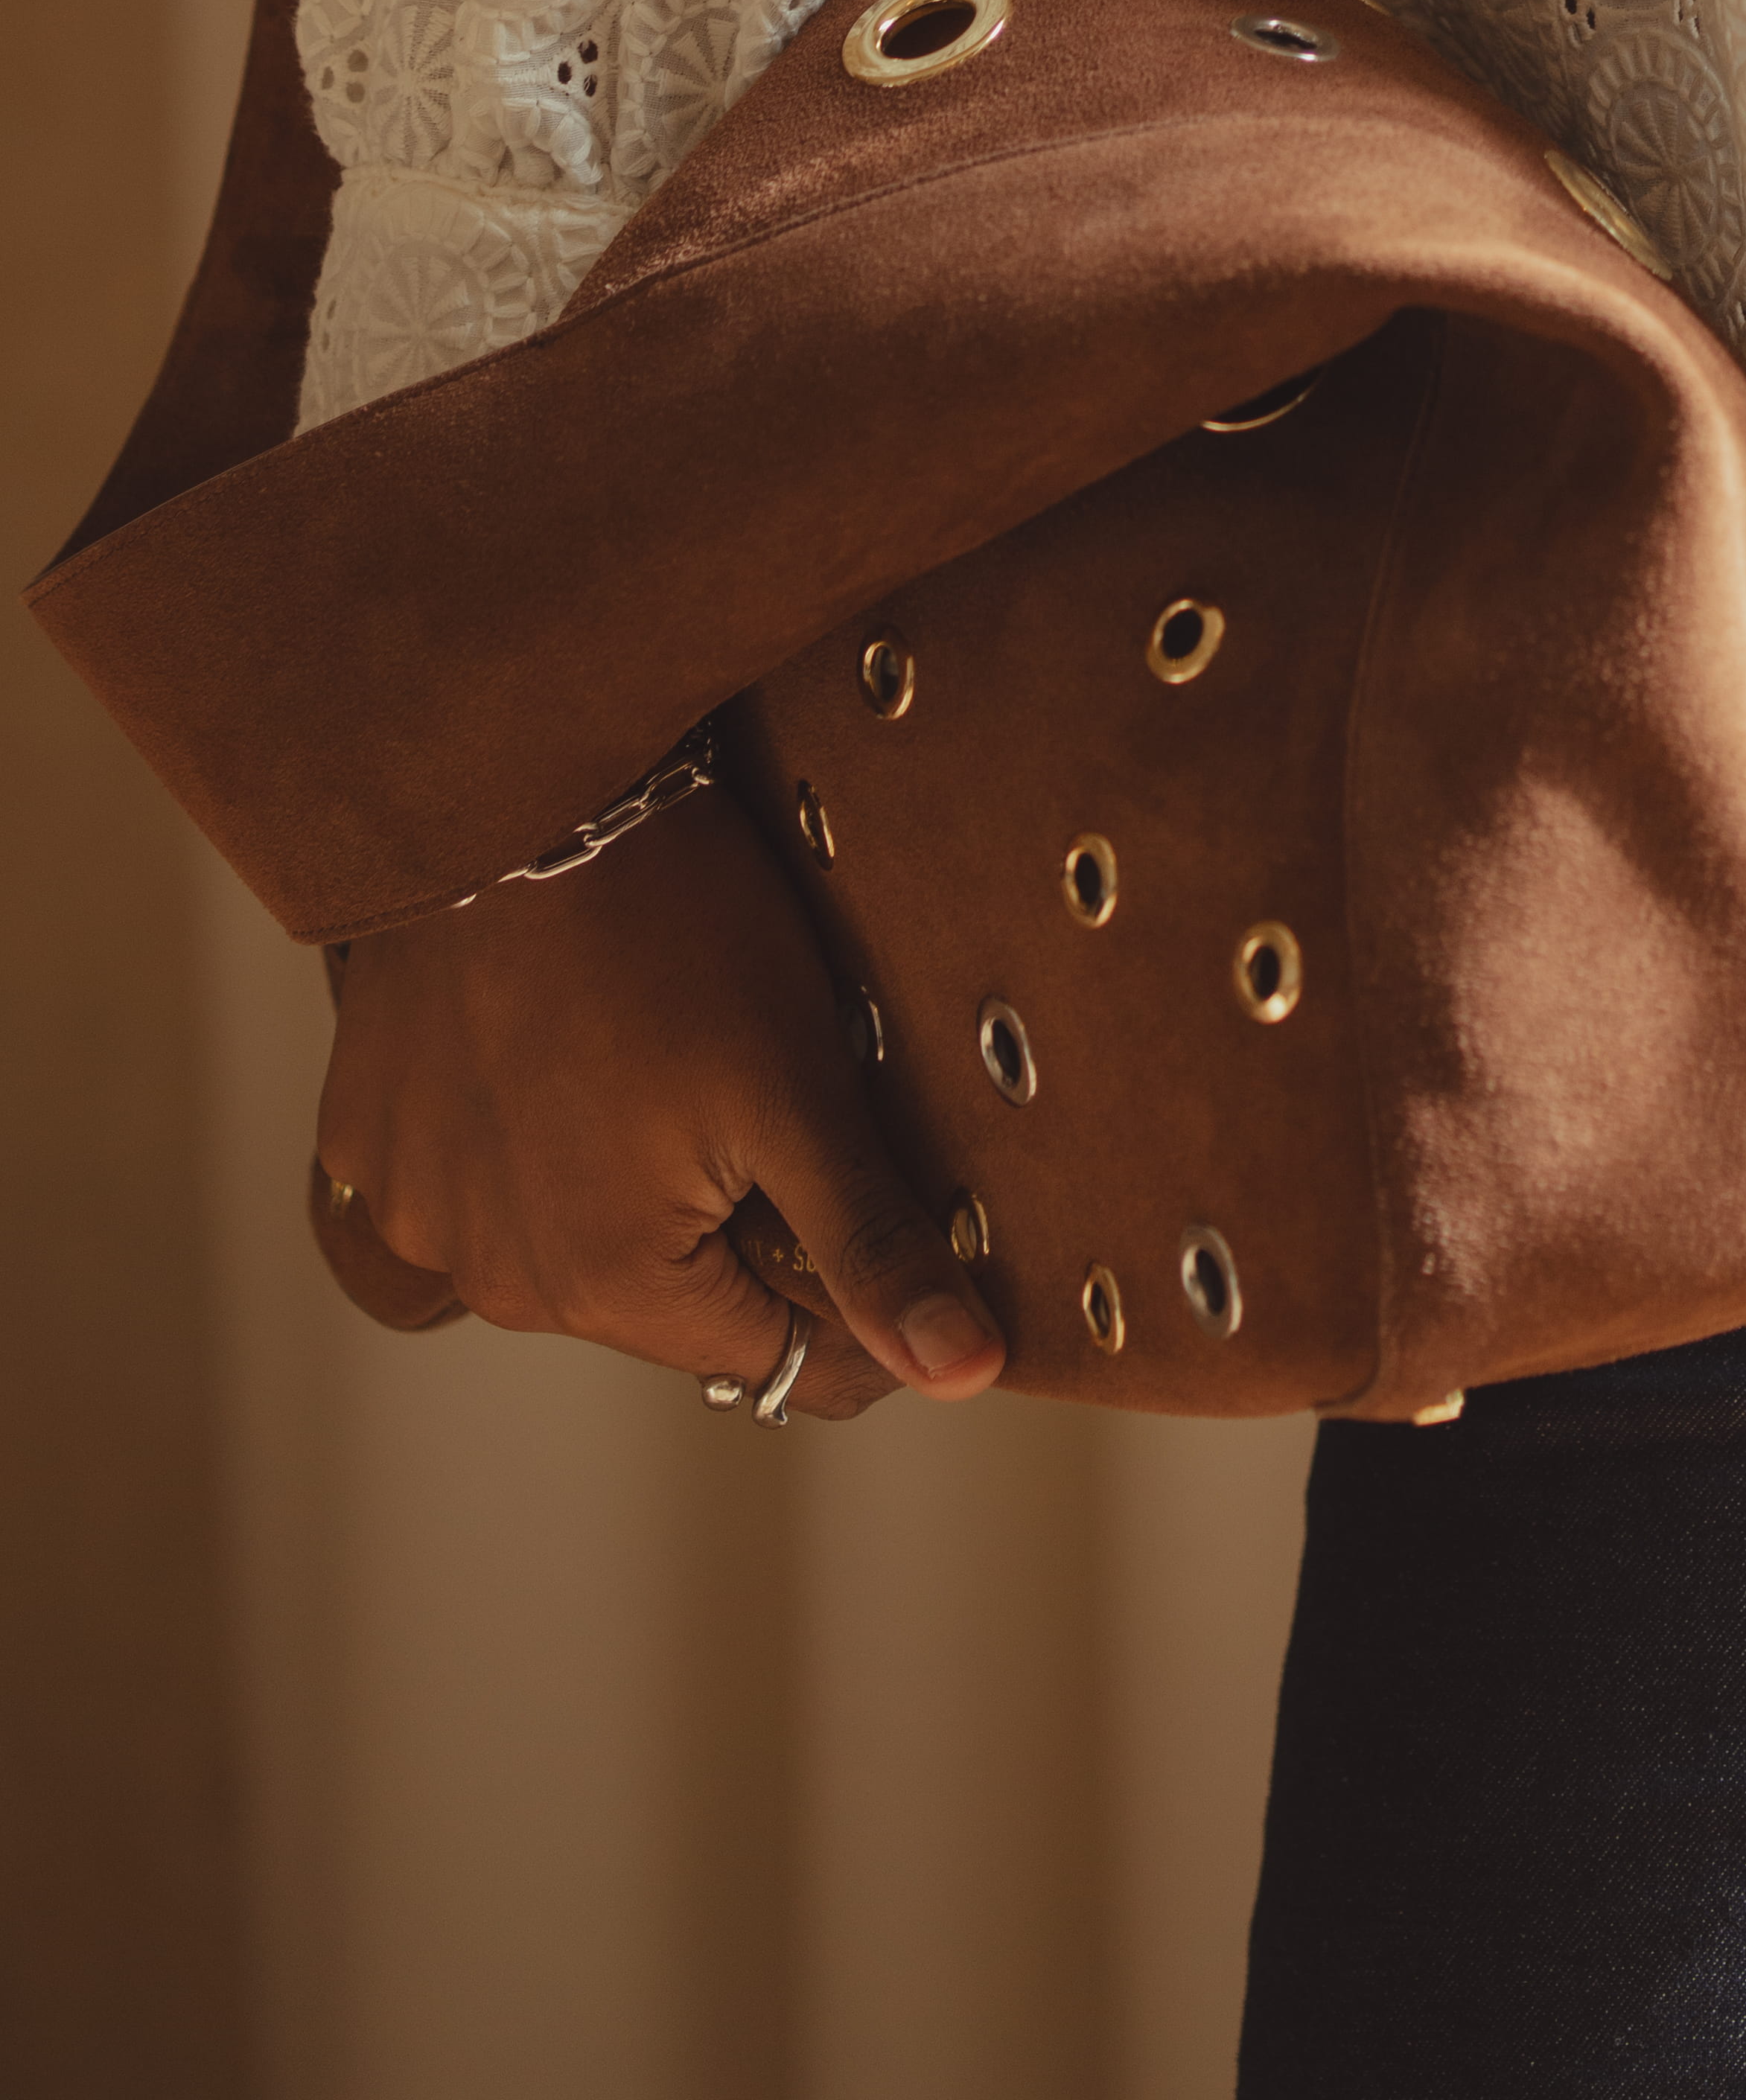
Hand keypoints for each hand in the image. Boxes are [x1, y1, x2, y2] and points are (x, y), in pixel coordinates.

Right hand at [311, 779, 1004, 1418]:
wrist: (517, 784)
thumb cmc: (676, 927)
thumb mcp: (801, 1084)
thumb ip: (875, 1244)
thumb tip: (966, 1375)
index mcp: (604, 1288)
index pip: (772, 1358)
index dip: (852, 1298)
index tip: (882, 1211)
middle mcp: (493, 1279)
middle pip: (666, 1296)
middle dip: (731, 1224)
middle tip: (761, 1087)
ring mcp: (415, 1207)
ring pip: (565, 1236)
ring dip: (622, 1180)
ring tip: (657, 1050)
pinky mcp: (364, 1134)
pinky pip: (466, 1176)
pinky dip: (520, 1135)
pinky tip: (560, 1043)